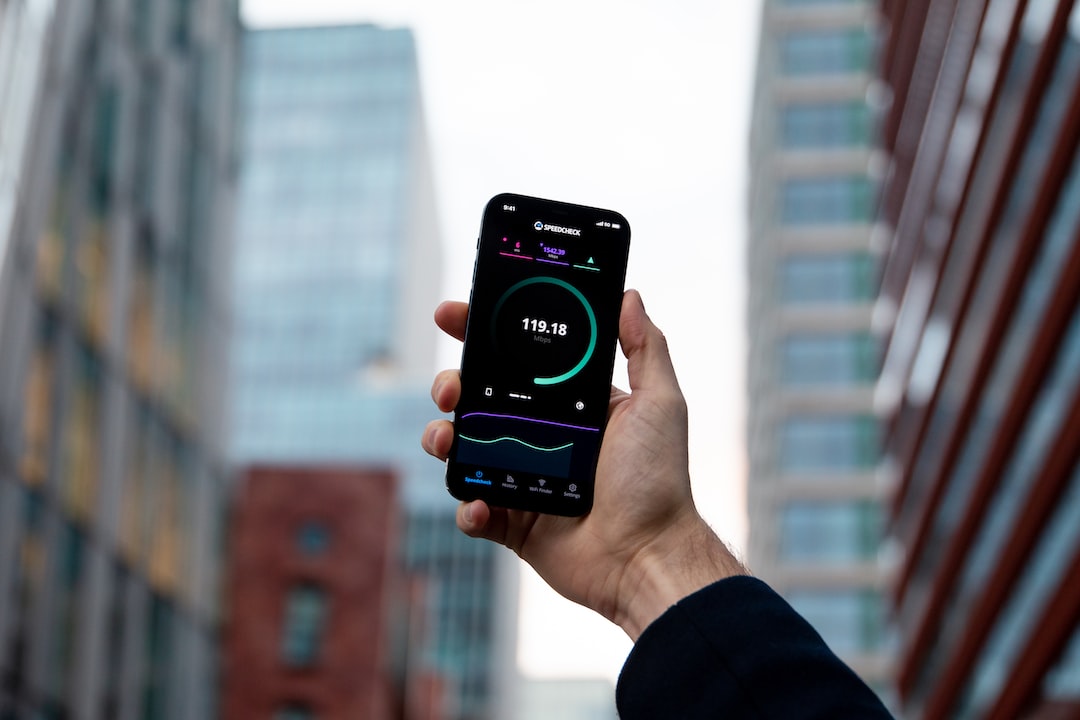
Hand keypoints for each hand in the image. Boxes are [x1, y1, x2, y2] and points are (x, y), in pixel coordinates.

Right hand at [422, 290, 745, 638]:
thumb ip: (646, 348)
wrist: (648, 555)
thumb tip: (630, 295)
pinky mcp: (514, 522)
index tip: (453, 315)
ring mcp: (523, 479)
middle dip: (451, 385)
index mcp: (568, 405)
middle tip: (450, 387)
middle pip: (478, 400)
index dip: (482, 336)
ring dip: (443, 439)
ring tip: (446, 439)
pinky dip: (467, 505)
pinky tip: (481, 503)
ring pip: (464, 450)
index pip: (517, 360)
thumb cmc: (659, 480)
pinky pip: (473, 509)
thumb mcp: (659, 403)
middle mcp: (541, 437)